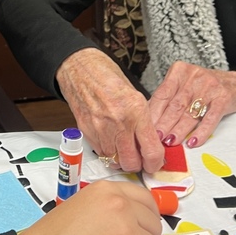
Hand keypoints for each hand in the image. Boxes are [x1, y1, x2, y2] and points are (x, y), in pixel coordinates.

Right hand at [56, 48, 163, 173]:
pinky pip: (101, 153)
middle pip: (132, 163)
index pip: (151, 151)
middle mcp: (119, 123)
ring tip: (124, 148)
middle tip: (140, 159)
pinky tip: (111, 141)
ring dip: (122, 159)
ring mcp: (100, 129)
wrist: (80, 69)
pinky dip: (108, 152)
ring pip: (115, 161)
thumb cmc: (107, 77)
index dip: (155, 163)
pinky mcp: (87, 132)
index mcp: (136, 111)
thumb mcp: (136, 96)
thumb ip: (144, 121)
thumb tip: (152, 142)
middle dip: (138, 165)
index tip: (155, 163)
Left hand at [148, 62, 235, 147]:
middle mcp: (194, 76)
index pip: (162, 94)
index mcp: (180, 71)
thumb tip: (149, 120)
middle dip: (164, 124)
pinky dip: (200, 132)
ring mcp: (209, 86)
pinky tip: (193, 142)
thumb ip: (170, 98)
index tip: (146, 128)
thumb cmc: (207, 87)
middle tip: (155, 139)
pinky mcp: (224, 97)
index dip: (153, 113)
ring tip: (171, 142)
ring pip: (190, 113)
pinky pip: (210, 118)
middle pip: (175, 105)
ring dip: (179, 130)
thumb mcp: (186, 85)